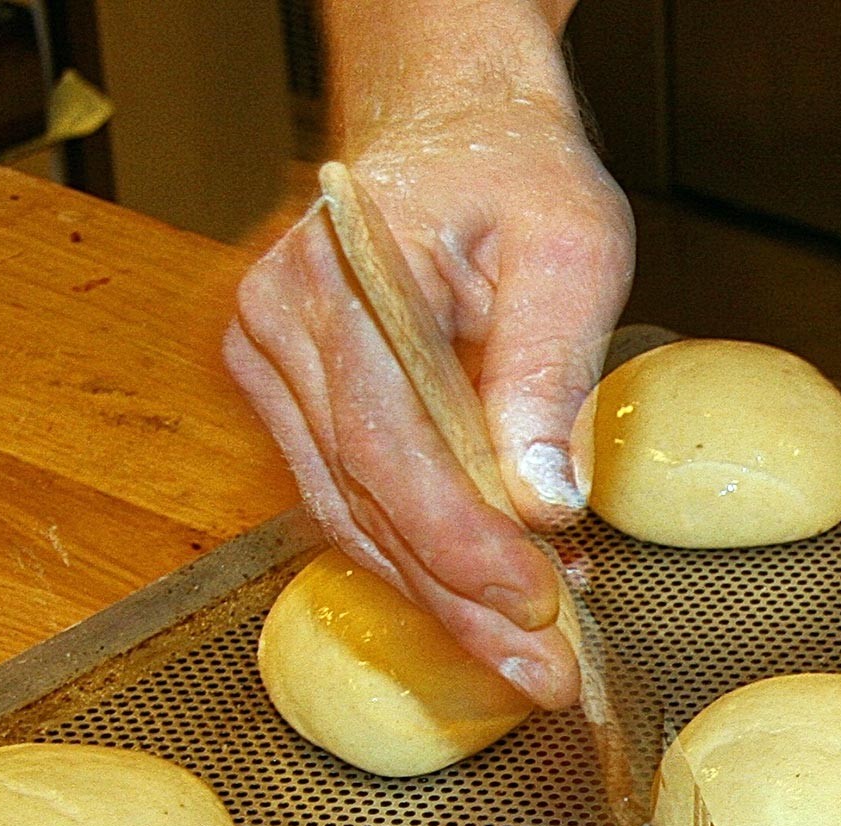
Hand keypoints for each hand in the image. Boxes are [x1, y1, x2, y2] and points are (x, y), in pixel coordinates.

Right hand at [225, 94, 630, 710]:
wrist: (456, 135)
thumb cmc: (517, 178)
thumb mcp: (571, 248)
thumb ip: (550, 371)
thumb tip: (546, 505)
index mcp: (336, 281)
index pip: (385, 448)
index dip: (459, 542)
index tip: (536, 604)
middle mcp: (277, 329)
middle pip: (361, 502)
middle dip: (459, 602)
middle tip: (546, 674)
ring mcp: (270, 366)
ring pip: (350, 518)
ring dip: (441, 598)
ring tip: (531, 655)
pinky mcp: (292, 399)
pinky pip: (351, 499)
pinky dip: (423, 554)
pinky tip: (497, 593)